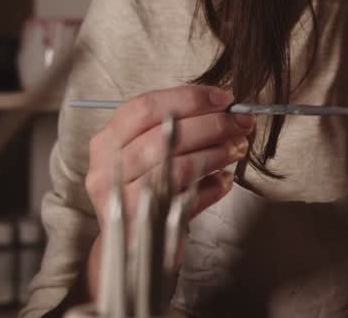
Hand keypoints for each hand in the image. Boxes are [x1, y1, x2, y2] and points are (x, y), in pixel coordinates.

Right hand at [84, 85, 253, 293]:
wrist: (129, 247)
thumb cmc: (144, 189)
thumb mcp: (147, 153)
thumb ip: (175, 127)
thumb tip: (223, 107)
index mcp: (106, 142)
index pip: (145, 107)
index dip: (188, 99)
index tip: (223, 99)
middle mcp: (107, 169)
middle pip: (164, 135)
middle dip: (211, 124)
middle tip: (240, 123)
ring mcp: (123, 199)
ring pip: (177, 166)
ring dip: (215, 153)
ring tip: (236, 149)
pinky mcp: (144, 227)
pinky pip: (186, 200)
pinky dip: (211, 188)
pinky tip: (224, 181)